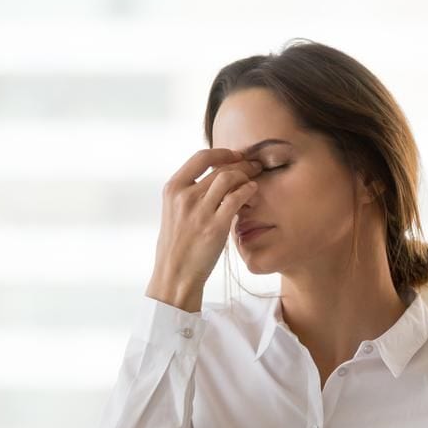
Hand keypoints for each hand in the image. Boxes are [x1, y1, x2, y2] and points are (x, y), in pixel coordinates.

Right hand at [146, 148, 262, 309]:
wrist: (174, 274)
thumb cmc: (176, 245)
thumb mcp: (173, 212)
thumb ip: (188, 193)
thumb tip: (210, 178)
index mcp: (172, 189)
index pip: (200, 157)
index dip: (222, 153)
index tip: (235, 155)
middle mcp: (184, 196)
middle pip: (219, 168)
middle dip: (241, 163)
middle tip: (254, 166)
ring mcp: (199, 211)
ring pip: (229, 178)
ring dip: (246, 175)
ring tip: (255, 179)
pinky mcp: (215, 227)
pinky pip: (236, 198)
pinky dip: (248, 191)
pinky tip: (253, 192)